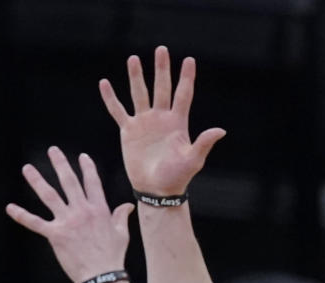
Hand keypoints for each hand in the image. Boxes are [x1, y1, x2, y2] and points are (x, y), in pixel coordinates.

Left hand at [6, 147, 133, 282]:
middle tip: (52, 150)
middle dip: (60, 164)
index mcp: (99, 209)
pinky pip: (35, 223)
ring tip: (27, 169)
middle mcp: (82, 211)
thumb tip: (128, 206)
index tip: (82, 156)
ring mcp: (67, 221)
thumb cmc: (112, 257)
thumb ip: (122, 216)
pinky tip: (10, 208)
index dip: (87, 168)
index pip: (92, 182)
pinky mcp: (55, 235)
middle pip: (69, 182)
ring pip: (50, 196)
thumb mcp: (122, 233)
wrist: (102, 276)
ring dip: (37, 181)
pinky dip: (22, 215)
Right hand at [100, 47, 224, 196]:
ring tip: (133, 59)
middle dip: (161, 69)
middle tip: (161, 50)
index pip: (183, 94)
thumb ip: (204, 143)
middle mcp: (161, 118)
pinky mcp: (129, 132)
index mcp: (178, 122)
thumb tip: (220, 130)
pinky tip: (104, 84)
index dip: (186, 78)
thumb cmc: (177, 178)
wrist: (157, 191)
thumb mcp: (193, 160)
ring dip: (136, 77)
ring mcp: (144, 123)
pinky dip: (111, 99)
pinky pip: (118, 111)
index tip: (189, 60)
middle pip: (161, 88)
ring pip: (139, 94)